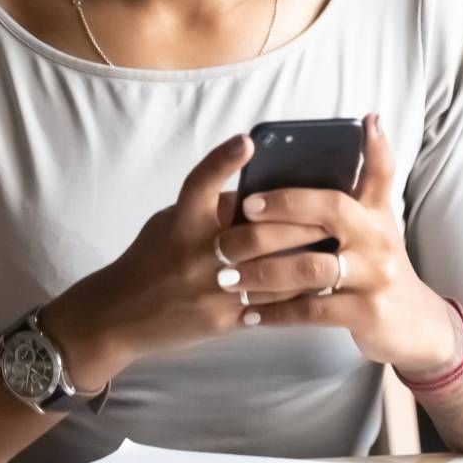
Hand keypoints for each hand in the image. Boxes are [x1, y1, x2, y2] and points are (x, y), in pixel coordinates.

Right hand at [40, 131, 329, 390]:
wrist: (120, 316)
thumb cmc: (150, 258)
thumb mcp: (171, 222)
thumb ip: (210, 207)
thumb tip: (259, 191)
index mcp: (180, 221)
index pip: (200, 183)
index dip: (223, 160)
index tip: (248, 142)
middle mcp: (196, 253)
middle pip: (259, 233)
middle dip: (302, 224)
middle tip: (337, 212)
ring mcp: (211, 290)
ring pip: (274, 273)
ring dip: (310, 260)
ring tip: (341, 247)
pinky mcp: (222, 321)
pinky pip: (271, 307)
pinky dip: (298, 294)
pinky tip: (322, 285)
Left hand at [216, 114, 462, 375]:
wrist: (413, 323)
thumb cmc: (375, 265)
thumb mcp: (373, 225)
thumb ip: (355, 191)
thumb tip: (351, 135)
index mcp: (376, 213)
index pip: (380, 171)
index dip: (374, 146)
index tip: (364, 122)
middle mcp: (379, 238)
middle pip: (331, 209)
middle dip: (284, 205)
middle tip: (245, 208)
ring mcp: (375, 276)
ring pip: (311, 265)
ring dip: (264, 271)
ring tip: (229, 274)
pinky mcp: (367, 312)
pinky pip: (312, 310)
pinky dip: (276, 312)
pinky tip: (250, 313)